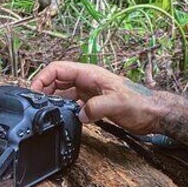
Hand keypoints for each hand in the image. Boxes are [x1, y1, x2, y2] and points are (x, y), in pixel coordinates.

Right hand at [30, 61, 161, 134]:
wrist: (153, 113)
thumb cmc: (140, 103)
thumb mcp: (118, 104)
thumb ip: (96, 108)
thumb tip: (79, 114)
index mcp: (90, 73)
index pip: (58, 69)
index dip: (43, 78)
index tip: (33, 91)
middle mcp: (87, 80)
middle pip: (56, 79)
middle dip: (43, 89)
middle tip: (35, 105)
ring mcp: (89, 92)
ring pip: (62, 92)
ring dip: (51, 100)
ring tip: (44, 112)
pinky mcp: (92, 103)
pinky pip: (71, 103)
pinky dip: (62, 109)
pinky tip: (60, 118)